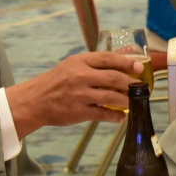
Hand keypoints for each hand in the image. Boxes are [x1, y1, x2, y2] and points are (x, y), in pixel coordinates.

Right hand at [7, 50, 144, 136]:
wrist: (34, 101)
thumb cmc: (55, 82)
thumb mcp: (71, 66)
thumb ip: (91, 65)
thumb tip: (119, 65)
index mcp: (79, 62)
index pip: (107, 58)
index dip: (126, 62)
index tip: (140, 66)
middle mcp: (80, 76)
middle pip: (113, 78)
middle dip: (131, 82)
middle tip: (141, 86)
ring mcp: (80, 95)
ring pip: (112, 96)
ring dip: (127, 100)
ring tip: (134, 101)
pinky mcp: (79, 111)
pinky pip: (103, 113)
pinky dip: (116, 116)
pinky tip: (122, 117)